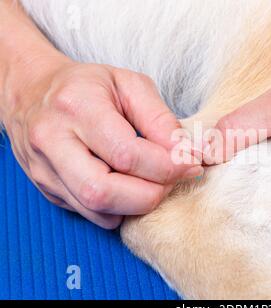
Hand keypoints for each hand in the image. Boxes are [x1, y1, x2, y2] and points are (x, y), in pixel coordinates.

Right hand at [2, 58, 202, 228]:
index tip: (192, 165)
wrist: (32, 92)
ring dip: (137, 204)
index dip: (167, 166)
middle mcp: (52, 142)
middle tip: (174, 180)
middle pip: (105, 191)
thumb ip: (160, 118)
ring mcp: (45, 170)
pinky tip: (129, 187)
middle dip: (151, 194)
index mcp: (76, 107)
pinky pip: (90, 214)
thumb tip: (186, 153)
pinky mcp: (47, 189)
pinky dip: (119, 209)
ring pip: (96, 209)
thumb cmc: (88, 86)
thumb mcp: (129, 84)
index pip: (126, 153)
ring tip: (155, 182)